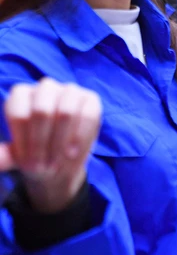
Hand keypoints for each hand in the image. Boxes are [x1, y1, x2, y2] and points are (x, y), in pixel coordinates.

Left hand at [0, 79, 101, 212]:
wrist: (62, 159)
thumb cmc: (36, 153)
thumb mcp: (17, 156)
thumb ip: (4, 157)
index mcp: (21, 95)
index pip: (19, 114)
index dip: (23, 142)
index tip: (27, 163)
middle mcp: (44, 88)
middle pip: (42, 111)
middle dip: (42, 143)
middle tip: (42, 166)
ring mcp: (70, 90)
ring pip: (66, 112)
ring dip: (60, 142)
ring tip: (57, 161)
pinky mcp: (90, 99)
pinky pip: (87, 115)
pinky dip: (79, 137)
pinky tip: (72, 153)